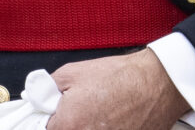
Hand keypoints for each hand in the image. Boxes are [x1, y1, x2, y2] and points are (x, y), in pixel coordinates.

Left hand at [45, 50, 188, 129]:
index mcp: (67, 125)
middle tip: (82, 110)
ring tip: (99, 114)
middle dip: (69, 122)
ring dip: (87, 126)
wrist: (159, 83)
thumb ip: (45, 88)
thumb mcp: (73, 72)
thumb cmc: (123, 77)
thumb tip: (35, 98)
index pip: (40, 129)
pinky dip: (105, 128)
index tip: (51, 113)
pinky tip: (112, 120)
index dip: (47, 119)